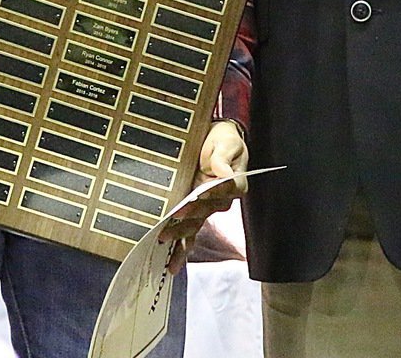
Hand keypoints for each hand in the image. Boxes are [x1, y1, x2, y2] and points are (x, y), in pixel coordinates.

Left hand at [161, 121, 248, 272]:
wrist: (216, 138)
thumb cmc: (223, 139)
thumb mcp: (226, 143)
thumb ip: (223, 157)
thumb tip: (223, 172)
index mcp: (234, 183)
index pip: (221, 191)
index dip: (208, 195)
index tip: (194, 197)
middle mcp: (221, 199)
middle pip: (204, 212)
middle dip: (186, 221)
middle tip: (168, 227)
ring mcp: (208, 206)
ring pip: (195, 226)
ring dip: (180, 237)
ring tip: (166, 248)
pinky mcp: (197, 210)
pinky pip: (191, 231)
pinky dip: (182, 246)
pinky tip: (173, 262)